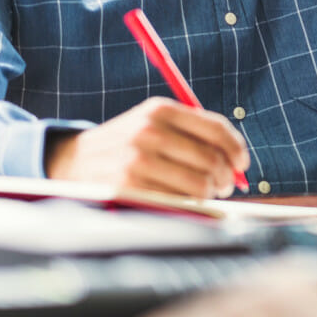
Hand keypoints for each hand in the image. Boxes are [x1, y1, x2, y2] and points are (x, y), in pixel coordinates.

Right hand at [44, 97, 249, 198]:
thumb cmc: (126, 145)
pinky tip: (184, 202)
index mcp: (160, 110)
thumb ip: (192, 133)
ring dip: (209, 194)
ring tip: (205, 194)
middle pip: (210, 159)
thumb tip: (237, 160)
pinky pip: (176, 202)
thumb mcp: (153, 123)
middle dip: (225, 177)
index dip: (236, 149)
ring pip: (198, 185)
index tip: (242, 163)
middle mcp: (149, 131)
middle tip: (225, 185)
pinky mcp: (128, 187)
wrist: (73, 162)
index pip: (215, 129)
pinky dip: (187, 206)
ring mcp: (137, 160)